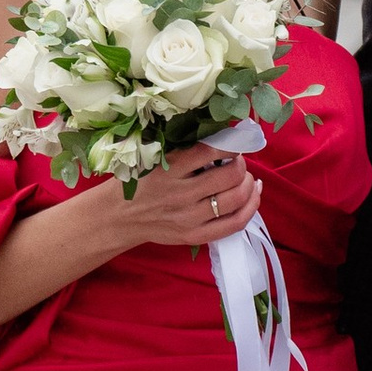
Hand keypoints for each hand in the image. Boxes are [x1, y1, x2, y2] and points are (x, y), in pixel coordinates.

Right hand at [104, 136, 263, 255]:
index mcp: (170, 169)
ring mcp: (189, 218)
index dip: (232, 142)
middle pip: (231, 175)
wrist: (118, 217)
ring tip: (243, 176)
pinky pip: (235, 223)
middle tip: (237, 160)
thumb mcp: (155, 158)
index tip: (235, 138)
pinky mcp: (195, 236)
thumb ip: (186, 149)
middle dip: (241, 163)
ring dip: (248, 182)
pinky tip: (253, 193)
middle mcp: (181, 194)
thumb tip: (225, 135)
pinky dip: (251, 206)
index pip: (212, 150)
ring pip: (237, 198)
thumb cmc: (139, 182)